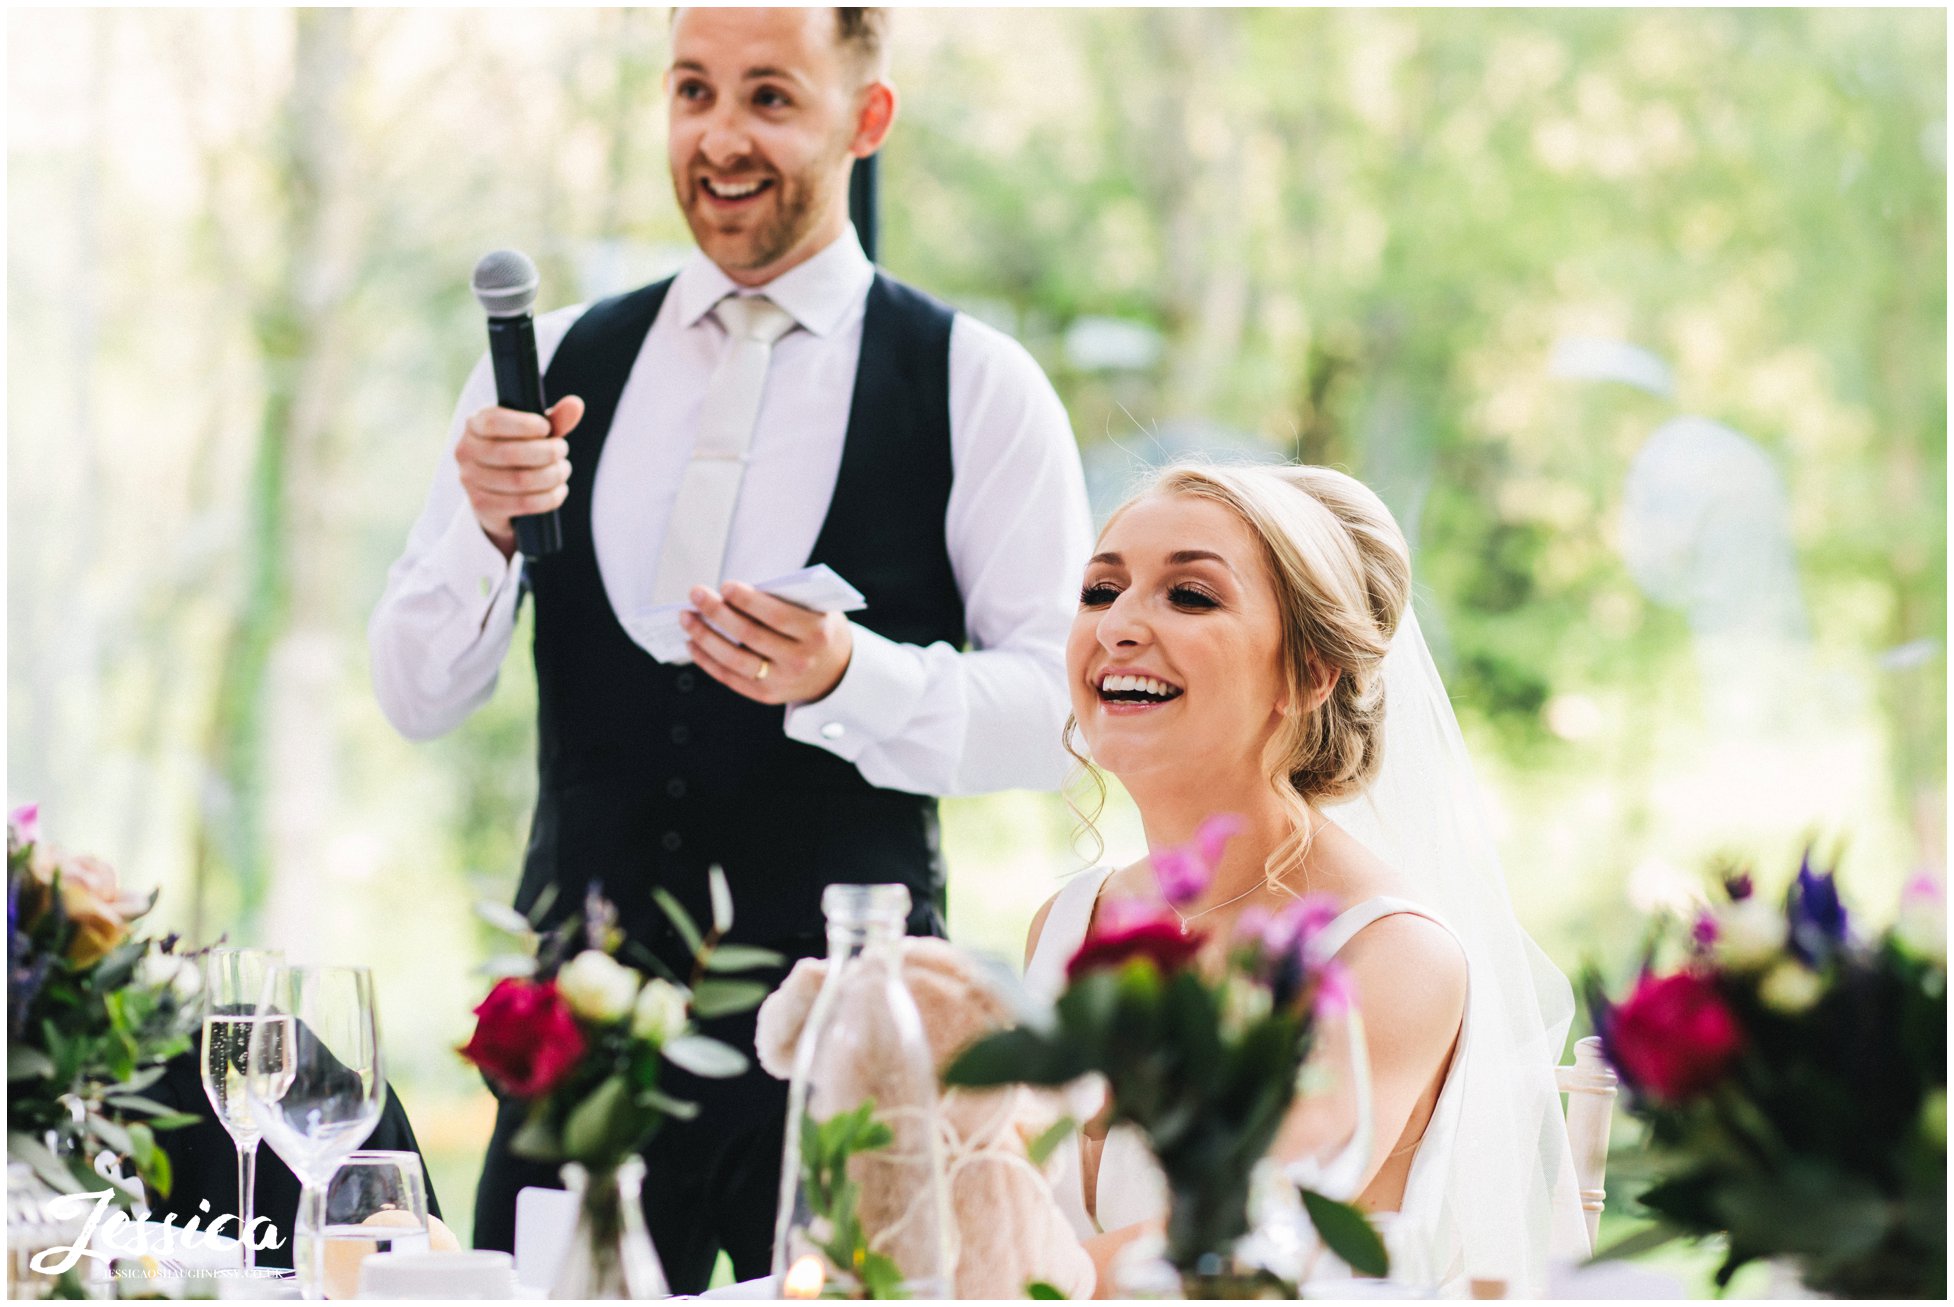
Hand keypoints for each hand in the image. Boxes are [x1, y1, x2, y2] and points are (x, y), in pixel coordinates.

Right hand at [456, 396, 584, 558]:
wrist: (499, 493)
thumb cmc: (519, 452)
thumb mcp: (535, 434)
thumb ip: (554, 420)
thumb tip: (575, 405)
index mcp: (474, 424)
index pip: (494, 422)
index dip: (525, 425)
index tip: (547, 429)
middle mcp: (465, 451)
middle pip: (510, 453)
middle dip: (546, 452)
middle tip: (562, 450)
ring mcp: (470, 480)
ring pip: (520, 480)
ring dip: (551, 476)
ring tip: (562, 470)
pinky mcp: (482, 506)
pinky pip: (523, 503)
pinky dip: (548, 498)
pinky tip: (558, 490)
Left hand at [681, 581, 853, 705]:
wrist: (837, 671)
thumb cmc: (819, 629)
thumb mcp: (817, 610)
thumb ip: (786, 600)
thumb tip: (734, 593)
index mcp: (817, 633)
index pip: (777, 616)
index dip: (748, 601)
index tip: (725, 586)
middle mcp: (800, 660)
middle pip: (750, 636)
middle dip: (718, 613)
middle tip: (696, 594)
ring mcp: (782, 681)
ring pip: (734, 660)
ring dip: (705, 637)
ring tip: (687, 618)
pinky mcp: (765, 695)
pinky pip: (729, 677)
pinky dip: (707, 660)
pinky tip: (692, 643)